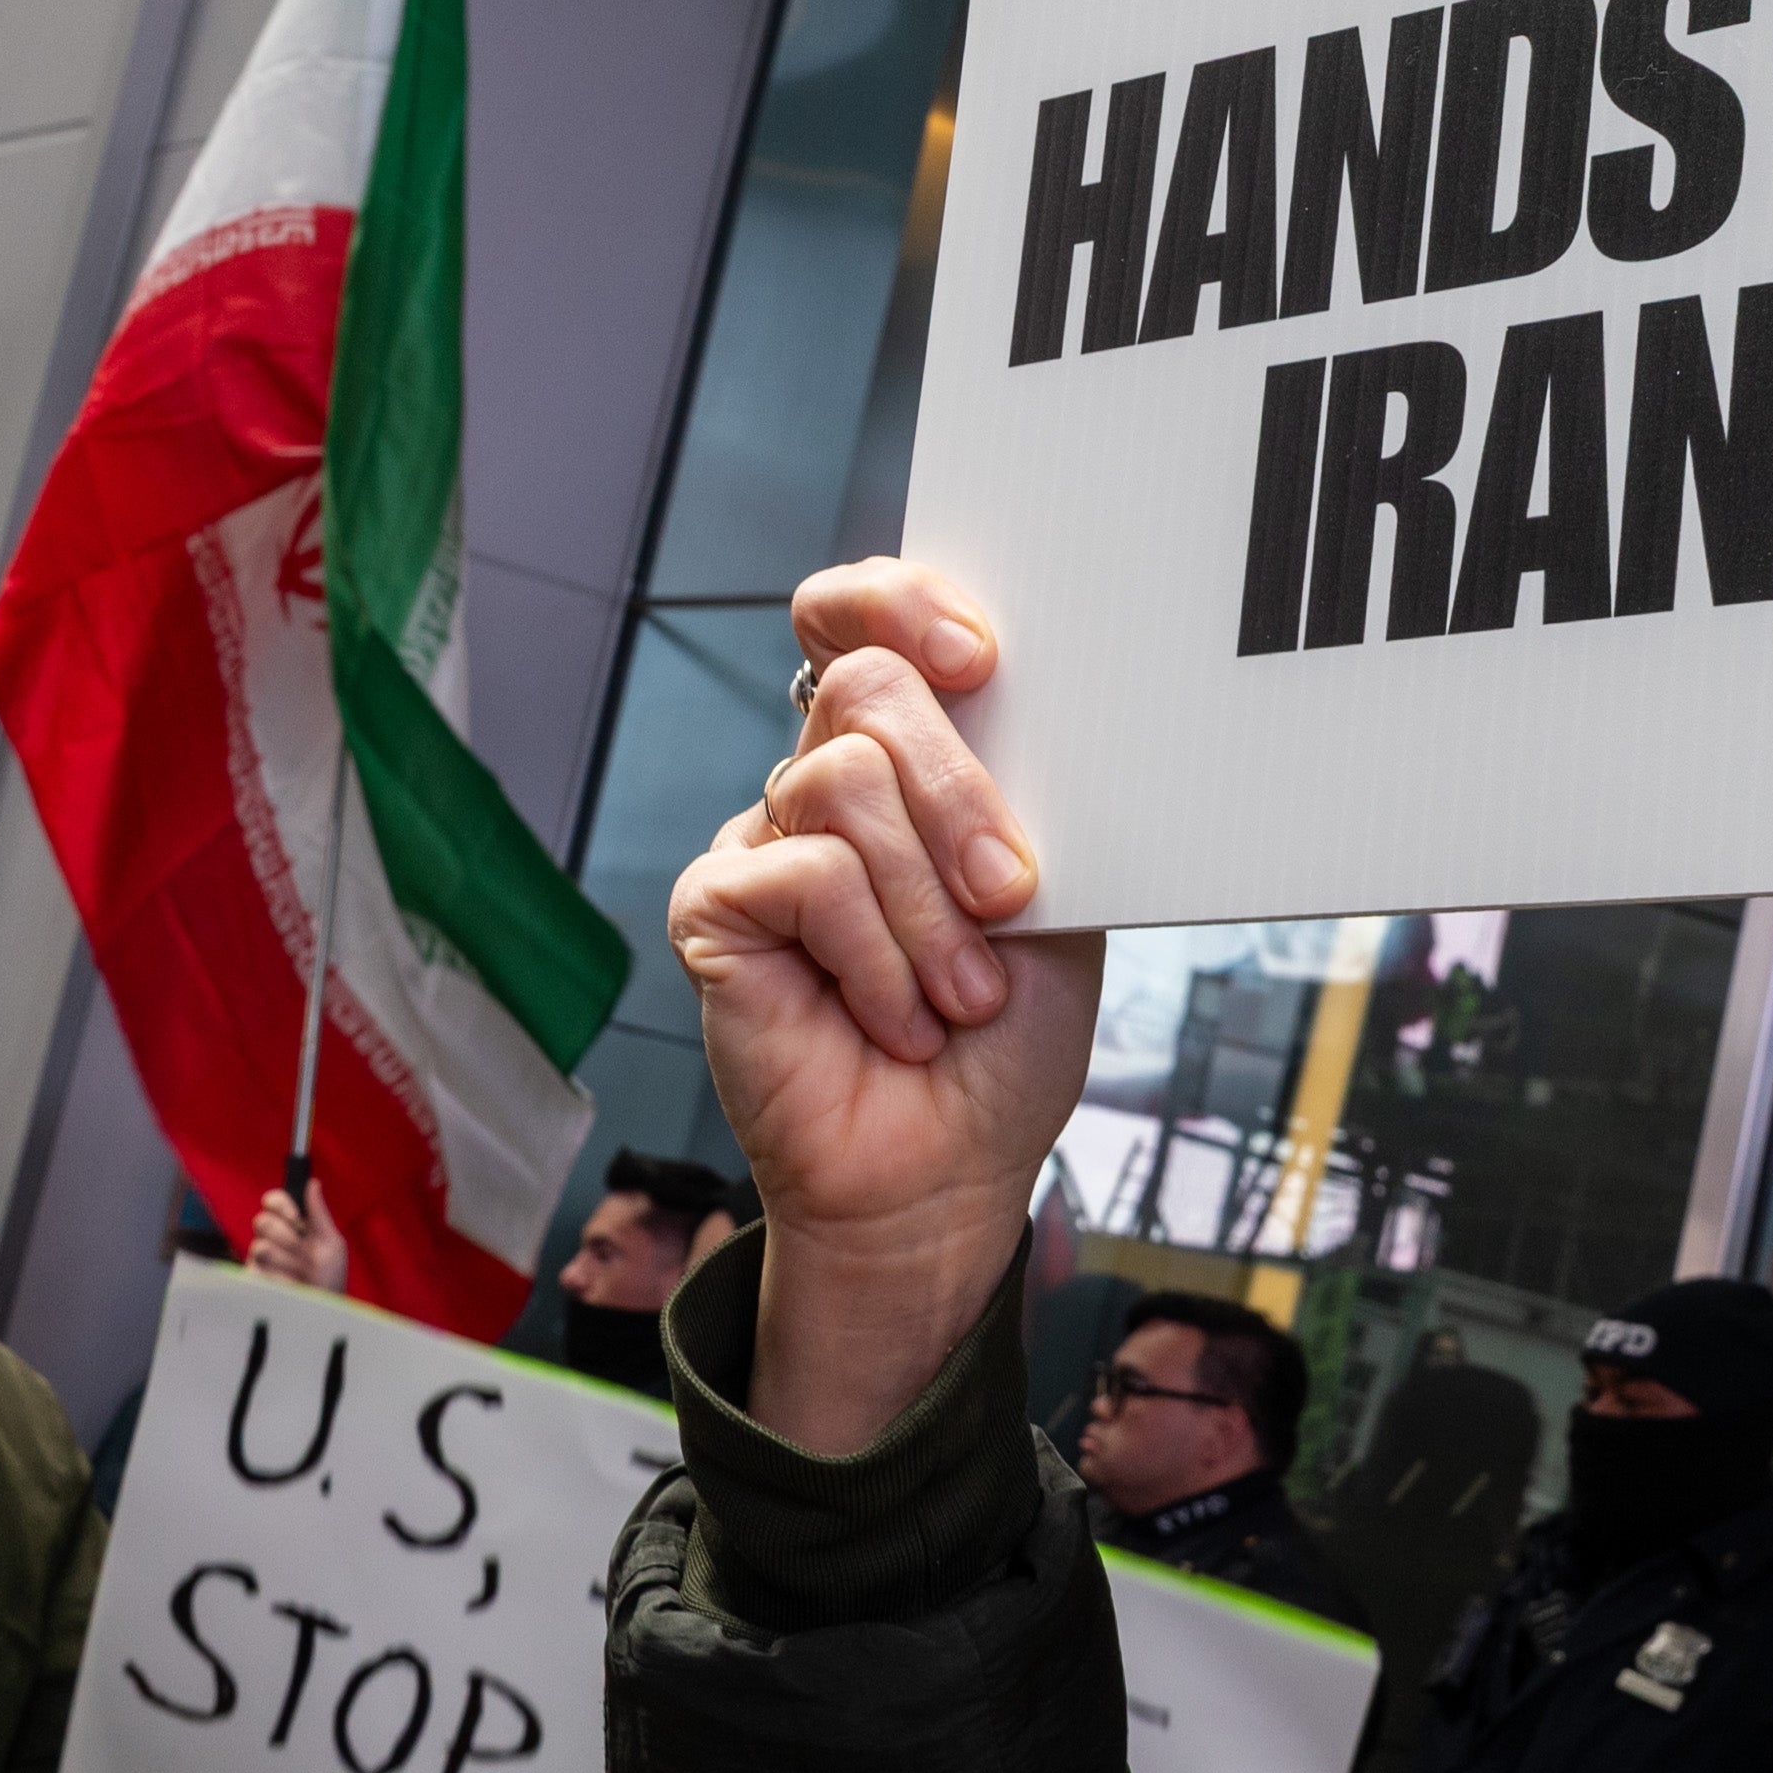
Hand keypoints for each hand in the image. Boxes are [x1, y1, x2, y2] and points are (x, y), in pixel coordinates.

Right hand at [247, 1181, 345, 1289]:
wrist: (324, 1308)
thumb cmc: (330, 1275)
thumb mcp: (331, 1243)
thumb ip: (319, 1214)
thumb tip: (312, 1183)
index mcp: (291, 1223)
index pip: (272, 1200)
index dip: (280, 1203)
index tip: (295, 1216)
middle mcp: (272, 1237)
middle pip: (262, 1221)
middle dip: (287, 1236)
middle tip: (303, 1249)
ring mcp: (260, 1258)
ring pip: (260, 1246)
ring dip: (289, 1262)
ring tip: (303, 1274)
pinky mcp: (253, 1278)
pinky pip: (257, 1270)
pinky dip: (281, 1279)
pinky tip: (292, 1286)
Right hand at [668, 559, 1096, 1450]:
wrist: (950, 1168)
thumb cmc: (1003, 1041)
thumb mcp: (1056, 901)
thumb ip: (1029, 798)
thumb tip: (1030, 705)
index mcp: (907, 763)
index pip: (862, 622)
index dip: (902, 604)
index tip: (980, 657)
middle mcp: (823, 786)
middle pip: (868, 692)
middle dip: (959, 794)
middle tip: (1008, 898)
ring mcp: (763, 841)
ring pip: (844, 785)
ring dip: (929, 909)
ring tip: (958, 994)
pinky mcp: (716, 908)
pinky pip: (805, 877)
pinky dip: (875, 957)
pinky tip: (894, 1018)